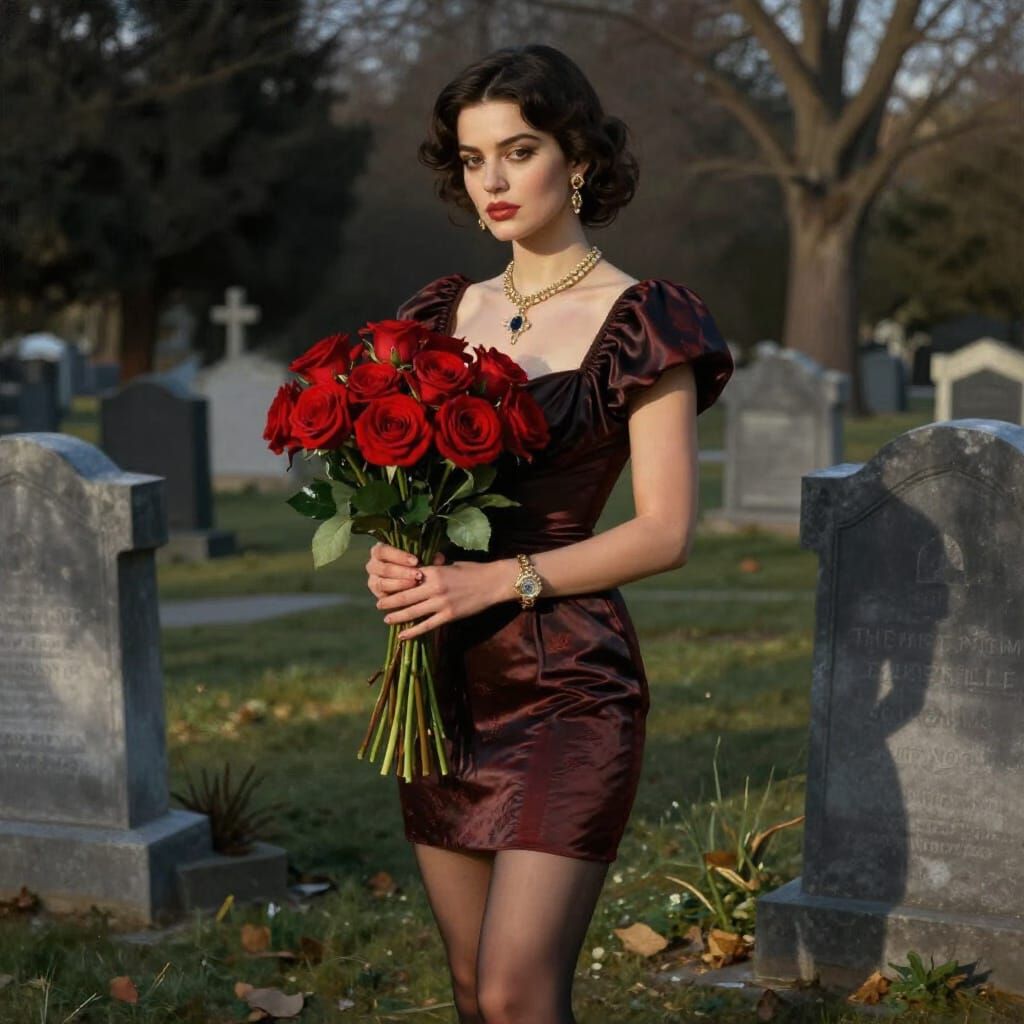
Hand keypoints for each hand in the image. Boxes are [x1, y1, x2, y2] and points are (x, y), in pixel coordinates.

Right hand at [365, 541, 442, 608]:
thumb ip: (428, 556)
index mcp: (380, 551)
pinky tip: (409, 596)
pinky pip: (383, 596)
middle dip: (401, 572)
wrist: (411, 581)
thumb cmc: (416, 564)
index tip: (416, 561)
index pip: (384, 551)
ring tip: (414, 585)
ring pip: (381, 583)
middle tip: (418, 575)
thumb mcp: (422, 558)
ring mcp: (373, 580)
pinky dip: (395, 596)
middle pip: (383, 568)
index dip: (399, 556)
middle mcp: (372, 565)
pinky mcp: (377, 594)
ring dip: (399, 584)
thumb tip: (438, 558)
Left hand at [366, 541, 510, 640]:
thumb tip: (422, 568)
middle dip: (390, 601)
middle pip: (405, 596)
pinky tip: (403, 635)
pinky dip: (413, 631)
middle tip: (378, 604)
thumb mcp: (452, 564)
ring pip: (413, 612)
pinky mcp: (449, 615)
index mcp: (434, 571)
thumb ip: (435, 567)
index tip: (384, 587)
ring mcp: (441, 603)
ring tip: (386, 619)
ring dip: (397, 616)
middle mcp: (434, 587)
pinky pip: (427, 625)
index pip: (408, 578)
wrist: (493, 582)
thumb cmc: (474, 570)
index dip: (394, 583)